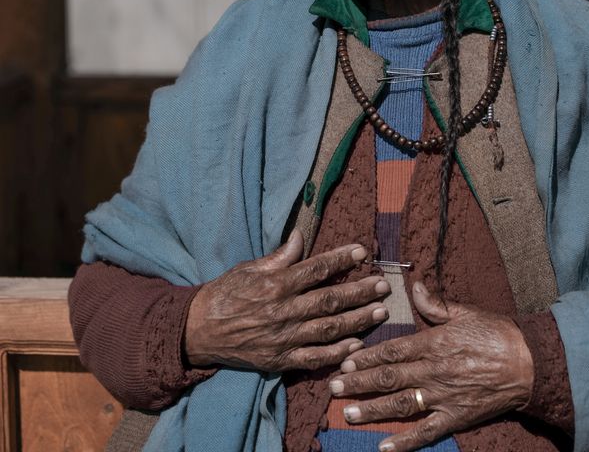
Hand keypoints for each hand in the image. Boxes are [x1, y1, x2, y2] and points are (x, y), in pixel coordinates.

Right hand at [184, 230, 389, 371]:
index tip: (362, 251)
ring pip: (329, 329)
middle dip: (360, 292)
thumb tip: (301, 236)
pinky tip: (357, 346)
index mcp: (276, 284)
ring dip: (358, 321)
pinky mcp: (280, 360)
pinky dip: (337, 354)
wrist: (197, 332)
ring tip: (380, 312)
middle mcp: (283, 311)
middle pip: (330, 299)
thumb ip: (278, 256)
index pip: (316, 269)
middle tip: (383, 285)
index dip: (342, 259)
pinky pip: (314, 359)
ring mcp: (284, 338)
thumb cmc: (224, 294)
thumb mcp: (248, 268)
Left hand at [329, 281, 533, 451]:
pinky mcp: (455, 417)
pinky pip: (426, 432)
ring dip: (372, 409)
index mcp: (434, 342)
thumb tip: (414, 287)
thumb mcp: (465, 311)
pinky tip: (383, 448)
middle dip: (359, 383)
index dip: (366, 357)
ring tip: (348, 413)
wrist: (528, 363)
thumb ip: (435, 303)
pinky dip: (404, 443)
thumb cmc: (497, 333)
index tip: (345, 361)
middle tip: (334, 388)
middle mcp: (433, 370)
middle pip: (389, 378)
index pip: (392, 351)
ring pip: (400, 404)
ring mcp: (443, 396)